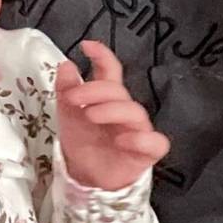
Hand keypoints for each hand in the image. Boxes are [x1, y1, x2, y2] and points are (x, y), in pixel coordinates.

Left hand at [54, 40, 169, 191]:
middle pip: (119, 91)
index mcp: (107, 97)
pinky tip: (121, 140)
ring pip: (136, 112)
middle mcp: (124, 110)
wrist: (86, 176)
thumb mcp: (68, 114)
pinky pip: (156, 143)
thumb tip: (66, 65)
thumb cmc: (83, 140)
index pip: (111, 72)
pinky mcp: (146, 152)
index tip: (87, 46)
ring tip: (91, 115)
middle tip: (73, 98)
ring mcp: (137, 130)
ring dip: (113, 110)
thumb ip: (67, 89)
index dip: (103, 56)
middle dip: (95, 90)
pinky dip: (142, 139)